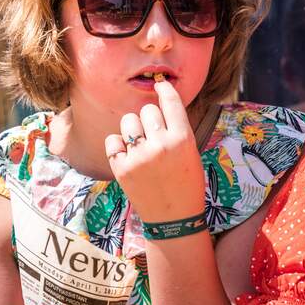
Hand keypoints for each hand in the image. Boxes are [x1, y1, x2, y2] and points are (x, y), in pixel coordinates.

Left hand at [104, 79, 206, 222]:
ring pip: (128, 121)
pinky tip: (128, 156)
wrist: (174, 219)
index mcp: (183, 139)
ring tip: (140, 145)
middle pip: (147, 109)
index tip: (160, 85)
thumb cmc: (187, 184)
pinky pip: (112, 140)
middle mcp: (161, 145)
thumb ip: (177, 128)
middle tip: (153, 134)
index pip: (170, 101)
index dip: (164, 89)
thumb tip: (161, 100)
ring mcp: (139, 157)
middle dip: (149, 118)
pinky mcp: (121, 168)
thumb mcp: (192, 153)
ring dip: (133, 128)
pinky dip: (118, 145)